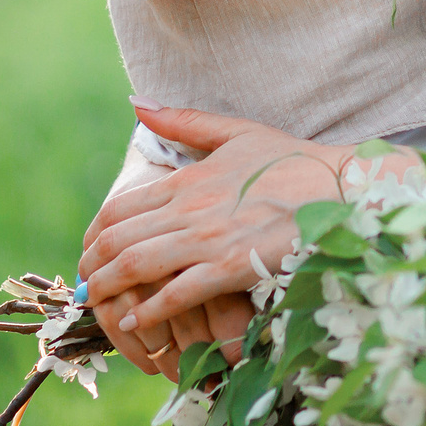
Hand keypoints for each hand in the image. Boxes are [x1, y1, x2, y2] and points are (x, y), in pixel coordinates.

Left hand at [80, 102, 418, 375]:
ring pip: (139, 264)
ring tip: (98, 302)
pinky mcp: (233, 266)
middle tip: (84, 284)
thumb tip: (138, 103)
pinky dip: (151, 309)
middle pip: (120, 239)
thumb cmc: (292, 160)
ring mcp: (210, 238)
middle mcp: (191, 207)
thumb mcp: (237, 132)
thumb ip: (183, 121)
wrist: (341, 187)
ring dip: (110, 287)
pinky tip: (137, 322)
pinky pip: (179, 292)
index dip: (94, 233)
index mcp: (189, 178)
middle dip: (93, 265)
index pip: (121, 207)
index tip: (88, 251)